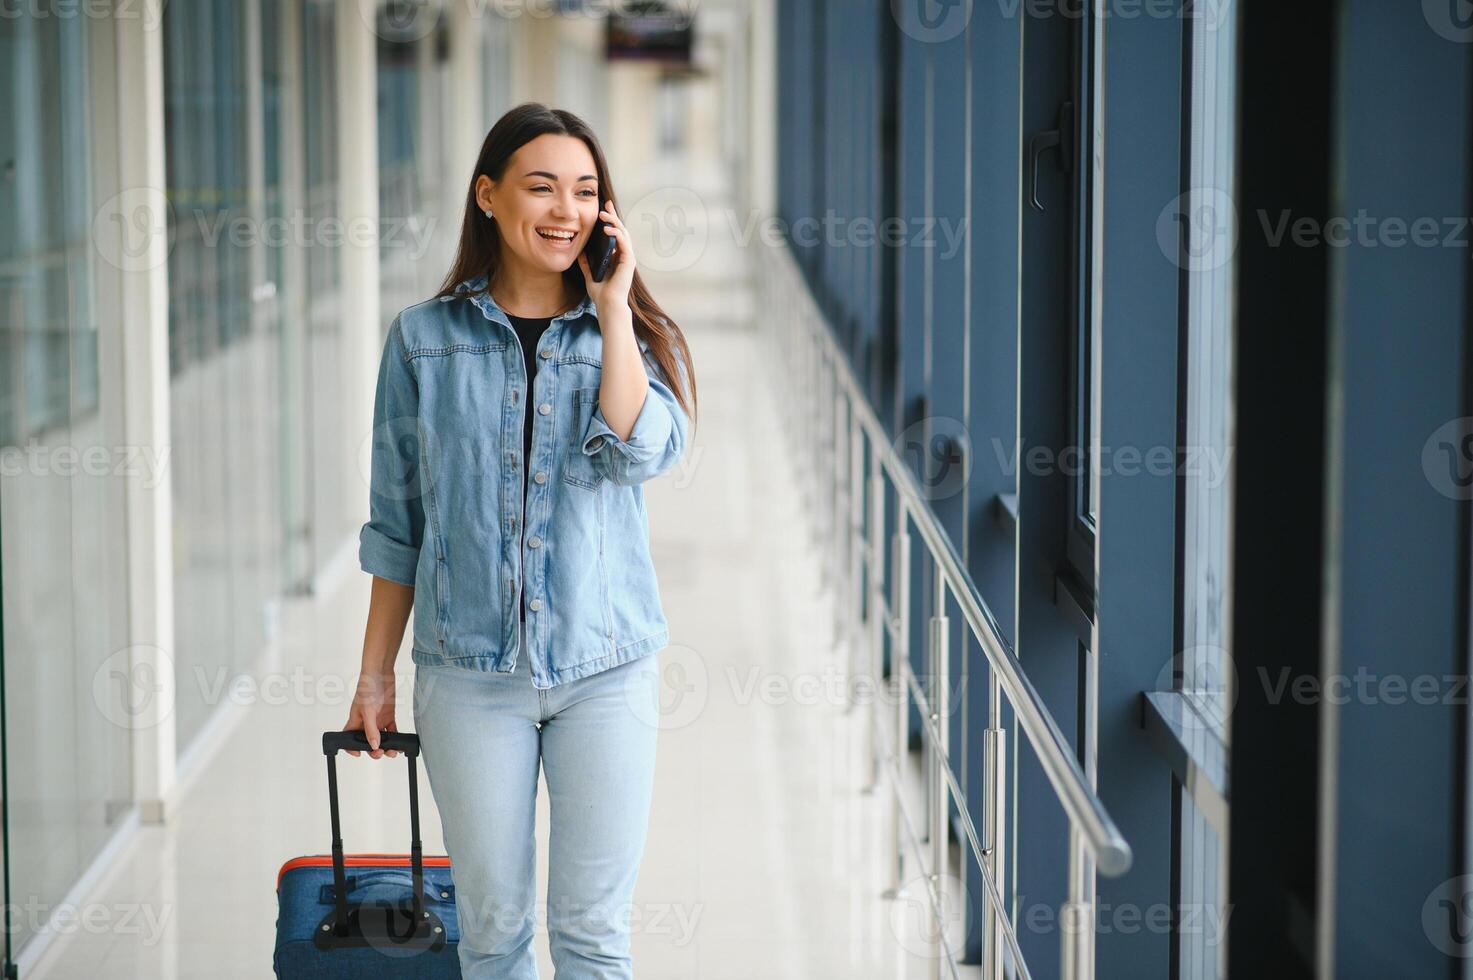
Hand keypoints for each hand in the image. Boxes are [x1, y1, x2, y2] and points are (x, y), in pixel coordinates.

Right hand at [342, 669, 398, 758]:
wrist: (381, 673)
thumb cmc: (367, 687)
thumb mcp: (367, 710)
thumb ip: (370, 729)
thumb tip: (374, 746)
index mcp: (355, 722)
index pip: (349, 739)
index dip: (351, 748)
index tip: (359, 753)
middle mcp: (366, 723)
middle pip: (368, 742)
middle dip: (374, 750)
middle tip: (381, 752)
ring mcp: (377, 720)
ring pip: (381, 739)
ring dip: (387, 746)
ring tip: (394, 751)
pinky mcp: (388, 716)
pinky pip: (392, 731)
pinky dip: (396, 738)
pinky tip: (401, 743)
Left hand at [577, 199, 635, 313]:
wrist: (608, 304)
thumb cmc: (601, 293)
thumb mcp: (589, 274)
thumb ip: (586, 263)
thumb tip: (580, 252)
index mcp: (616, 257)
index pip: (614, 235)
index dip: (610, 221)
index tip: (604, 209)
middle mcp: (624, 255)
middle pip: (620, 230)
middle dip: (614, 216)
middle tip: (606, 204)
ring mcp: (628, 257)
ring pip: (623, 233)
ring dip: (614, 221)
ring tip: (604, 214)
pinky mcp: (629, 260)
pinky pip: (623, 242)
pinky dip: (616, 233)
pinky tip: (607, 228)